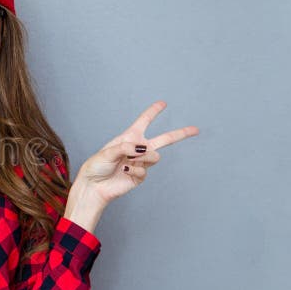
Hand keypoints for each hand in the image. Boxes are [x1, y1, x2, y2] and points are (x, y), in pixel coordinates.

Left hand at [75, 100, 199, 207]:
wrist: (94, 186)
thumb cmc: (97, 166)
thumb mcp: (108, 151)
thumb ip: (126, 147)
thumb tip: (145, 148)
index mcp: (129, 138)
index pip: (144, 121)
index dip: (153, 112)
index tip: (163, 103)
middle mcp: (137, 149)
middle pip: (164, 139)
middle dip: (180, 134)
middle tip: (196, 129)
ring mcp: (140, 162)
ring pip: (155, 156)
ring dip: (143, 158)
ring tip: (127, 162)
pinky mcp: (140, 176)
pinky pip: (145, 171)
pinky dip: (135, 170)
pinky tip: (125, 171)